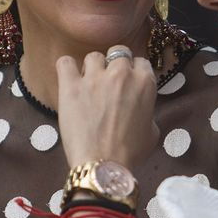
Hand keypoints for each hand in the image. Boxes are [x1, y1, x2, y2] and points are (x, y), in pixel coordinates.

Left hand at [56, 47, 157, 169]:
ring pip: (93, 56)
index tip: (127, 84)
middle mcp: (121, 73)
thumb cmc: (130, 154)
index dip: (133, 72)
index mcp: (144, 83)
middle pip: (117, 52)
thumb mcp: (152, 132)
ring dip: (92, 68)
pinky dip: (66, 68)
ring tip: (88, 86)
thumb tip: (140, 110)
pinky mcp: (71, 85)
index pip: (140, 61)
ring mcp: (94, 77)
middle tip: (108, 84)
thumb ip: (147, 112)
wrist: (103, 165)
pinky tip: (68, 79)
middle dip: (114, 65)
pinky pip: (65, 62)